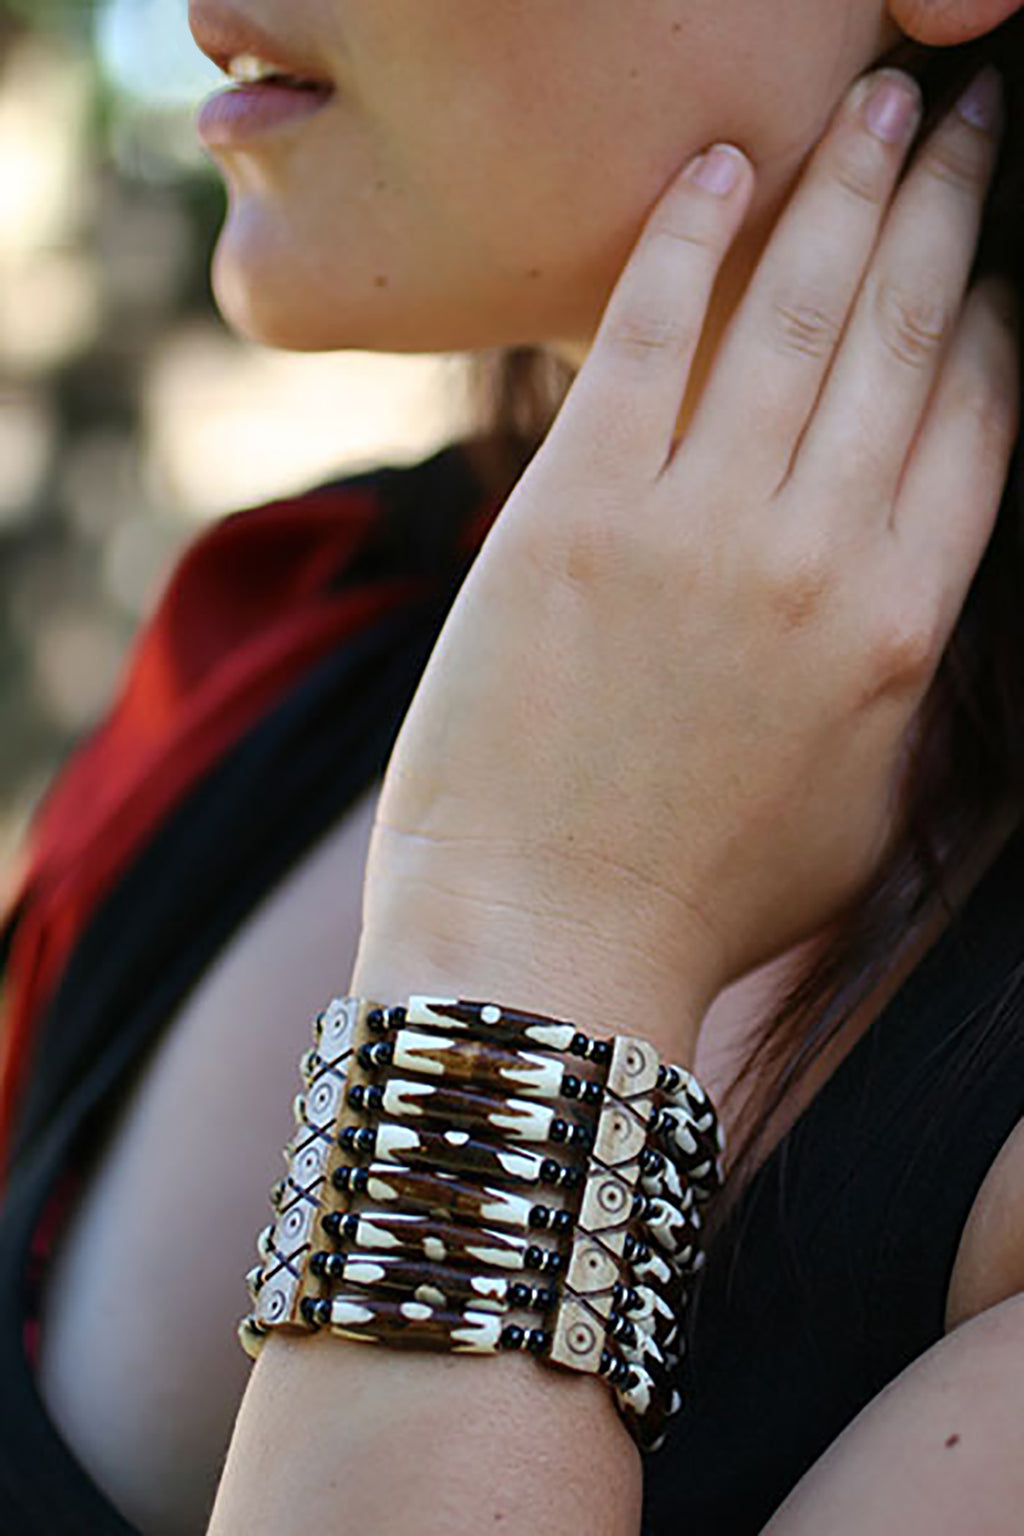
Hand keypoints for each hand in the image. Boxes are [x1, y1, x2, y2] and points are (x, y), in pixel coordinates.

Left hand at [356, 65, 1018, 1043]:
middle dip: (949, 207)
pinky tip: (725, 165)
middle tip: (968, 119)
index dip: (997, 314)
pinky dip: (689, 237)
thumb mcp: (861, 802)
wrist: (545, 945)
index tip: (995, 252)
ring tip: (884, 102)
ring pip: (800, 309)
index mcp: (903, 626)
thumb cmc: (703, 901)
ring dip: (851, 186)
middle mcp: (818, 554)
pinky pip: (646, 334)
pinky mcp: (572, 512)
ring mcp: (695, 525)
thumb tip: (914, 588)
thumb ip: (902, 680)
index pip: (984, 419)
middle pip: (910, 333)